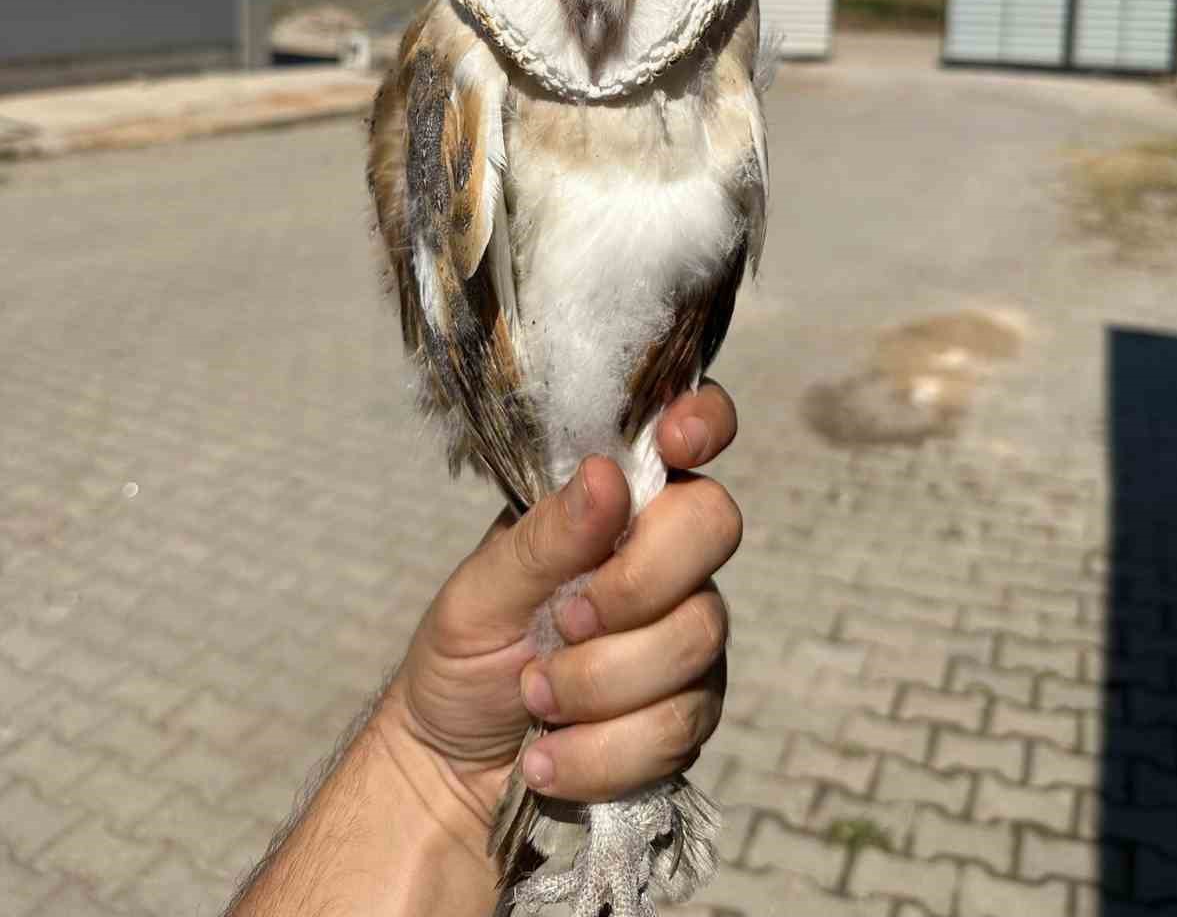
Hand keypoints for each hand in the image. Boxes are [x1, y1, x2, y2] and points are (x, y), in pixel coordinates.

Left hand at [377, 381, 741, 841]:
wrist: (452, 767)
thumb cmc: (466, 654)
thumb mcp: (481, 591)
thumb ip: (546, 537)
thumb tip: (606, 474)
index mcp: (614, 501)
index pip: (690, 430)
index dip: (703, 419)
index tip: (675, 442)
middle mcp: (666, 554)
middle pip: (715, 524)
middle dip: (635, 584)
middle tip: (563, 622)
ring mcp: (688, 630)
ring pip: (697, 635)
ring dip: (599, 681)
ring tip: (535, 695)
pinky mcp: (690, 710)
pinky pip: (678, 724)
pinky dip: (601, 750)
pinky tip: (550, 754)